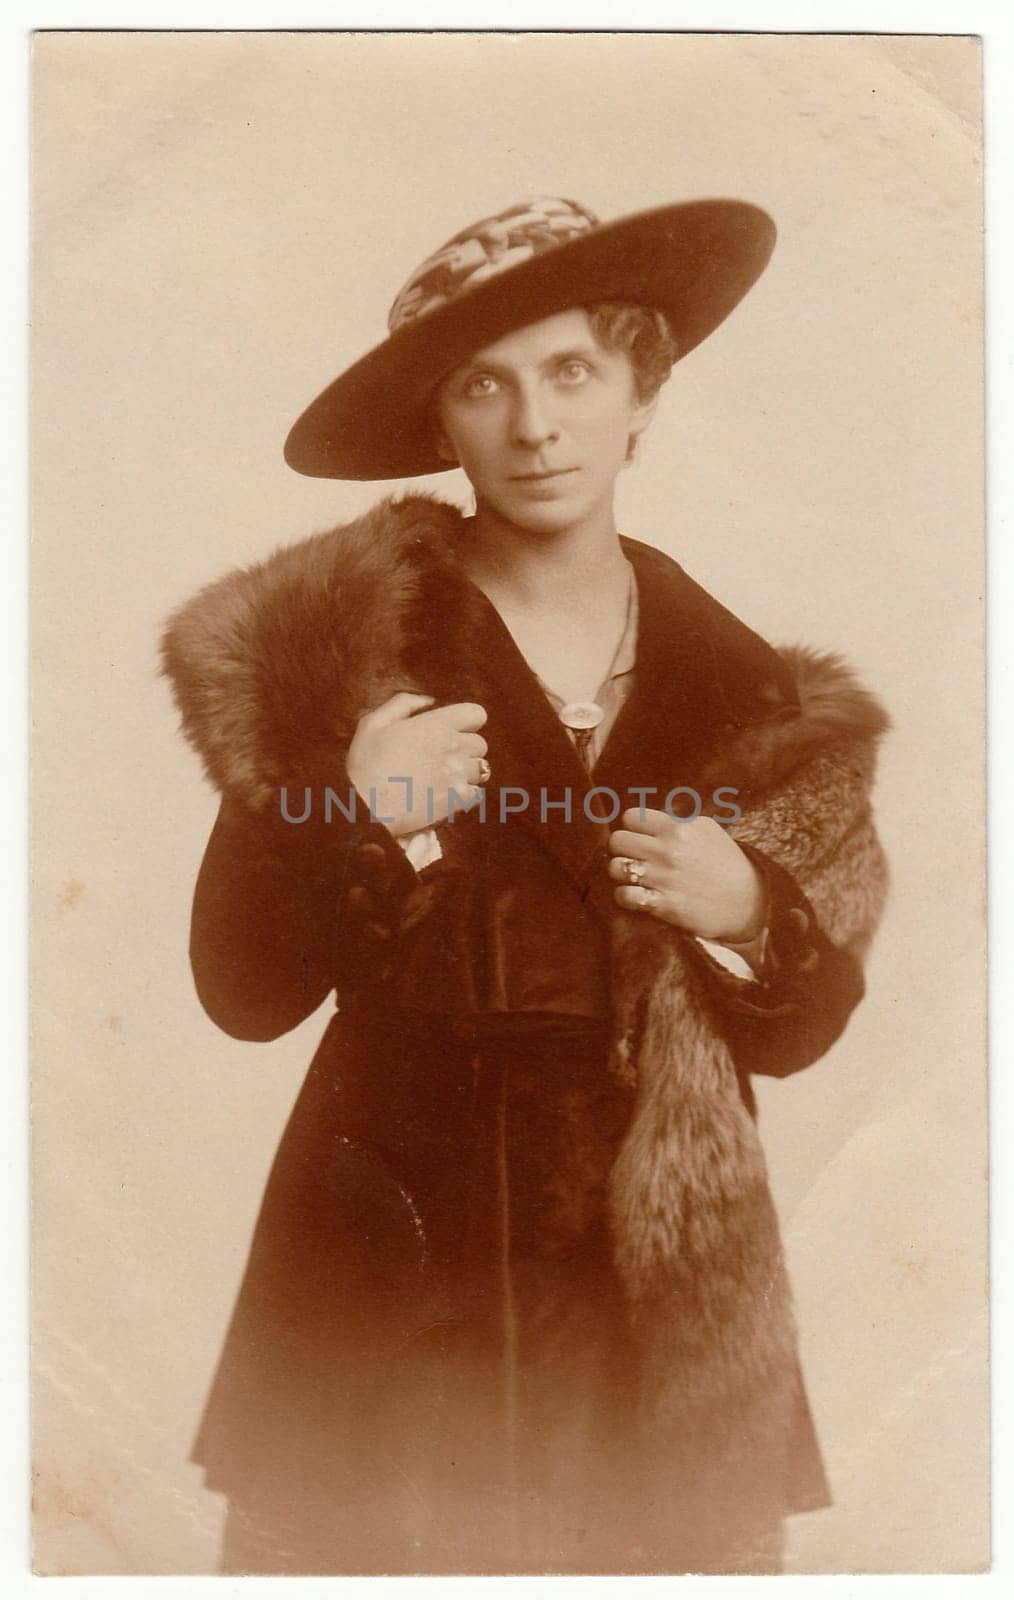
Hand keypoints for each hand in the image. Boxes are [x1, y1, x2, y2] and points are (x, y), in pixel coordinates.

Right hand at [346, 692, 488, 836]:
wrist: (365, 809)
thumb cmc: (365, 765)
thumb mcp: (374, 723)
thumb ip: (403, 704)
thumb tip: (429, 700)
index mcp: (436, 725)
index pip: (476, 714)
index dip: (468, 722)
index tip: (455, 730)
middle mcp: (453, 747)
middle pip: (480, 744)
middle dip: (465, 749)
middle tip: (442, 758)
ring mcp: (458, 774)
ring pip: (481, 769)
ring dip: (466, 772)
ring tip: (443, 779)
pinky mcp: (458, 800)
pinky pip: (476, 794)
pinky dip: (465, 795)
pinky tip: (445, 795)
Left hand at [607, 808, 765, 941]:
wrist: (747, 900)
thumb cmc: (725, 862)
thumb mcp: (706, 829)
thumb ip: (677, 820)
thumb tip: (649, 817)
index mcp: (677, 828)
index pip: (630, 817)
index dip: (631, 827)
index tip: (639, 837)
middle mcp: (668, 851)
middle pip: (617, 841)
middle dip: (621, 849)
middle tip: (632, 857)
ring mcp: (664, 878)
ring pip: (615, 868)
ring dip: (620, 873)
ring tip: (632, 876)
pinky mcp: (664, 904)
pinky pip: (625, 896)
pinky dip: (624, 896)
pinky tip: (635, 895)